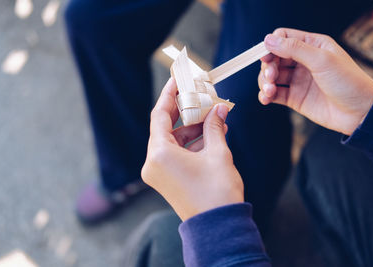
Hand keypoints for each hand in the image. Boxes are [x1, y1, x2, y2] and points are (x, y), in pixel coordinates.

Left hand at [141, 78, 243, 220]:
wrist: (218, 227)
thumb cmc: (217, 192)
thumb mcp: (218, 153)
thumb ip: (215, 126)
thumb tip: (219, 109)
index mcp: (159, 154)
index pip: (159, 115)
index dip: (169, 95)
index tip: (177, 80)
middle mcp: (152, 163)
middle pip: (166, 128)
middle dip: (186, 113)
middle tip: (202, 98)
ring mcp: (158, 173)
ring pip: (172, 141)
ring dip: (192, 129)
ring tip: (213, 118)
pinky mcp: (166, 180)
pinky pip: (175, 154)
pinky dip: (190, 144)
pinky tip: (210, 135)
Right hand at [258, 28, 372, 135]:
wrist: (359, 113)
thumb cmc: (348, 82)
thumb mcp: (322, 60)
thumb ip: (294, 49)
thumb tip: (269, 40)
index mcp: (312, 46)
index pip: (283, 38)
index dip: (271, 46)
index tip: (266, 57)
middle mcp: (303, 62)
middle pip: (274, 58)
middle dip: (267, 67)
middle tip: (271, 76)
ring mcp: (298, 81)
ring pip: (271, 76)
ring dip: (264, 82)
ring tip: (269, 90)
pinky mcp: (295, 98)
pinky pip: (274, 94)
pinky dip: (266, 95)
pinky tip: (266, 98)